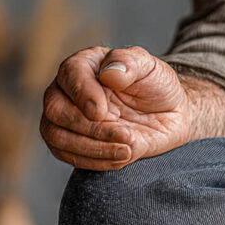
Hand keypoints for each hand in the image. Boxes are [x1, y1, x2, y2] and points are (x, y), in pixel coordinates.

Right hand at [40, 45, 187, 169]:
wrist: (168, 115)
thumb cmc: (155, 86)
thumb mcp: (150, 67)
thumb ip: (129, 63)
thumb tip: (108, 73)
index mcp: (83, 65)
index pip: (69, 74)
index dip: (83, 94)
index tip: (102, 112)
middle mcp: (66, 91)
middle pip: (56, 111)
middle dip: (90, 128)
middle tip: (125, 134)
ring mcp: (65, 120)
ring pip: (58, 138)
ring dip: (93, 149)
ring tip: (127, 150)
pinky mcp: (71, 145)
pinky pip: (70, 157)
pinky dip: (96, 162)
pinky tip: (121, 157)